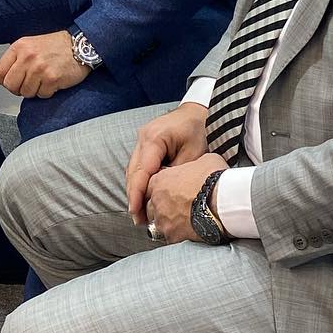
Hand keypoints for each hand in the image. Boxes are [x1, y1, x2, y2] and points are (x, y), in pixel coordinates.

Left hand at [0, 31, 89, 98]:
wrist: (80, 46)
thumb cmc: (55, 46)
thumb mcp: (30, 46)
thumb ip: (13, 60)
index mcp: (20, 46)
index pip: (0, 71)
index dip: (6, 79)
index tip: (15, 79)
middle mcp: (28, 56)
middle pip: (10, 85)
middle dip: (18, 88)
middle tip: (29, 83)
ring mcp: (40, 68)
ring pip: (26, 93)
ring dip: (34, 90)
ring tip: (43, 79)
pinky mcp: (52, 79)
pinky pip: (42, 95)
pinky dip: (47, 92)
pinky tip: (52, 81)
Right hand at [126, 102, 208, 222]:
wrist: (198, 112)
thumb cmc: (199, 131)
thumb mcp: (193, 154)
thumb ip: (178, 174)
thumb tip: (166, 195)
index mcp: (154, 138)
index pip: (142, 171)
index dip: (137, 194)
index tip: (136, 213)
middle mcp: (143, 138)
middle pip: (133, 172)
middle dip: (134, 196)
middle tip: (139, 220)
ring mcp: (142, 140)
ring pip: (133, 170)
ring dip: (135, 191)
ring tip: (140, 214)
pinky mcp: (145, 144)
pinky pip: (138, 166)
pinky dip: (139, 182)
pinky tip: (144, 197)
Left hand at [144, 151, 227, 244]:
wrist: (223, 201)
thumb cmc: (214, 180)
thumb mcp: (203, 161)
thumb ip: (192, 166)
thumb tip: (199, 169)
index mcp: (160, 180)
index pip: (150, 187)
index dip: (161, 190)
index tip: (170, 193)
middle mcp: (157, 200)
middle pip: (151, 206)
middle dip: (161, 208)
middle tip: (176, 208)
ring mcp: (163, 220)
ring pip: (158, 224)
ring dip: (168, 223)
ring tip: (183, 222)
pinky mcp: (173, 236)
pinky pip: (170, 238)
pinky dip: (177, 236)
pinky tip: (189, 233)